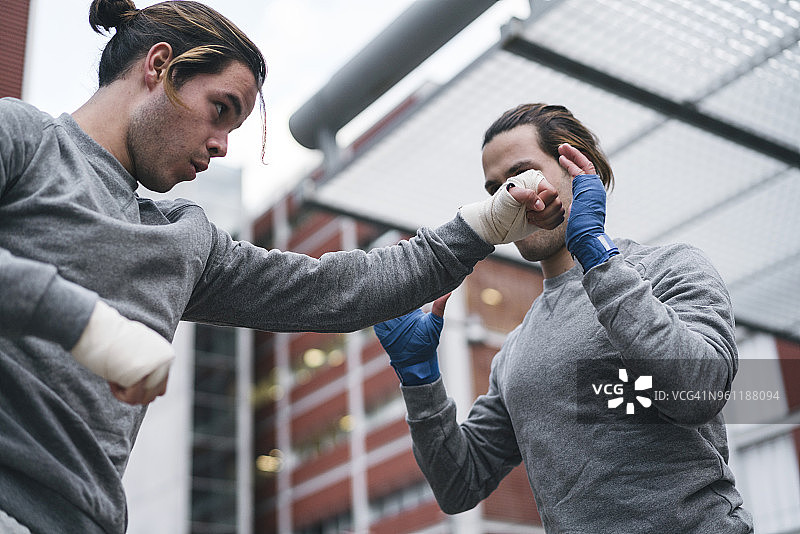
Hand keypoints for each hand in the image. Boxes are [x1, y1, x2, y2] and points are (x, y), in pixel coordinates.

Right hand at [70, 301, 174, 403]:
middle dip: (133, 389)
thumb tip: (152, 389)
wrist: (97, 328)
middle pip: (152, 394)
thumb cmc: (111, 336)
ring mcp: (156, 369)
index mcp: (166, 354)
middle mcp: (166, 361)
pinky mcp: (142, 375)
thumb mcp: (139, 347)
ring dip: (126, 392)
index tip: (123, 368)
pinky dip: (119, 393)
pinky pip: (132, 398)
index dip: (137, 382)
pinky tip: (112, 377)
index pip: (159, 385)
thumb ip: (148, 363)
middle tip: (117, 374)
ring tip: (115, 374)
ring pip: (143, 399)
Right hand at [373, 294, 449, 385]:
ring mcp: (389, 323)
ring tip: (377, 295)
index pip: (404, 295)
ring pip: (382, 309)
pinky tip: (375, 310)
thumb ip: (439, 308)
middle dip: (388, 293)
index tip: (399, 278)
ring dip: (380, 304)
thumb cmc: (428, 342)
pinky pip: (376, 321)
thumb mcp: (435, 324)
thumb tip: (449, 292)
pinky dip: (375, 317)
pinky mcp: (382, 331)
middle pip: (391, 300)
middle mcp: (399, 314)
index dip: (401, 287)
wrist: (417, 362)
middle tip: (387, 285)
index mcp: (411, 310)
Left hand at [460, 169, 564, 244]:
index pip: (552, 192)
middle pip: (558, 203)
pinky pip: (559, 220)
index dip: (542, 203)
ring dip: (546, 220)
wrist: (497, 221)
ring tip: (530, 219)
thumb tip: (540, 205)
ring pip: (560, 212)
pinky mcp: (547, 215)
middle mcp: (543, 191)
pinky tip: (536, 224)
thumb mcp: (509, 196)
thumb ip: (525, 195)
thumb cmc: (501, 206)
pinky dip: (549, 225)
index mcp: (536, 182)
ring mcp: (546, 203)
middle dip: (543, 214)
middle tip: (527, 215)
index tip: (528, 209)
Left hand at [558, 143, 617, 272]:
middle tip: (563, 148)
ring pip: (584, 164)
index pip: (585, 175)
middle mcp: (596, 189)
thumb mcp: (578, 215)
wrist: (588, 237)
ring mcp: (594, 187)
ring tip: (561, 147)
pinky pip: (581, 169)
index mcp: (592, 195)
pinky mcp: (589, 188)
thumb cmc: (581, 232)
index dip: (575, 165)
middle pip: (586, 166)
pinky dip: (571, 162)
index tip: (565, 159)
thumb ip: (576, 207)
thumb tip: (572, 208)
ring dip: (573, 154)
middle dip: (574, 156)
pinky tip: (561, 158)